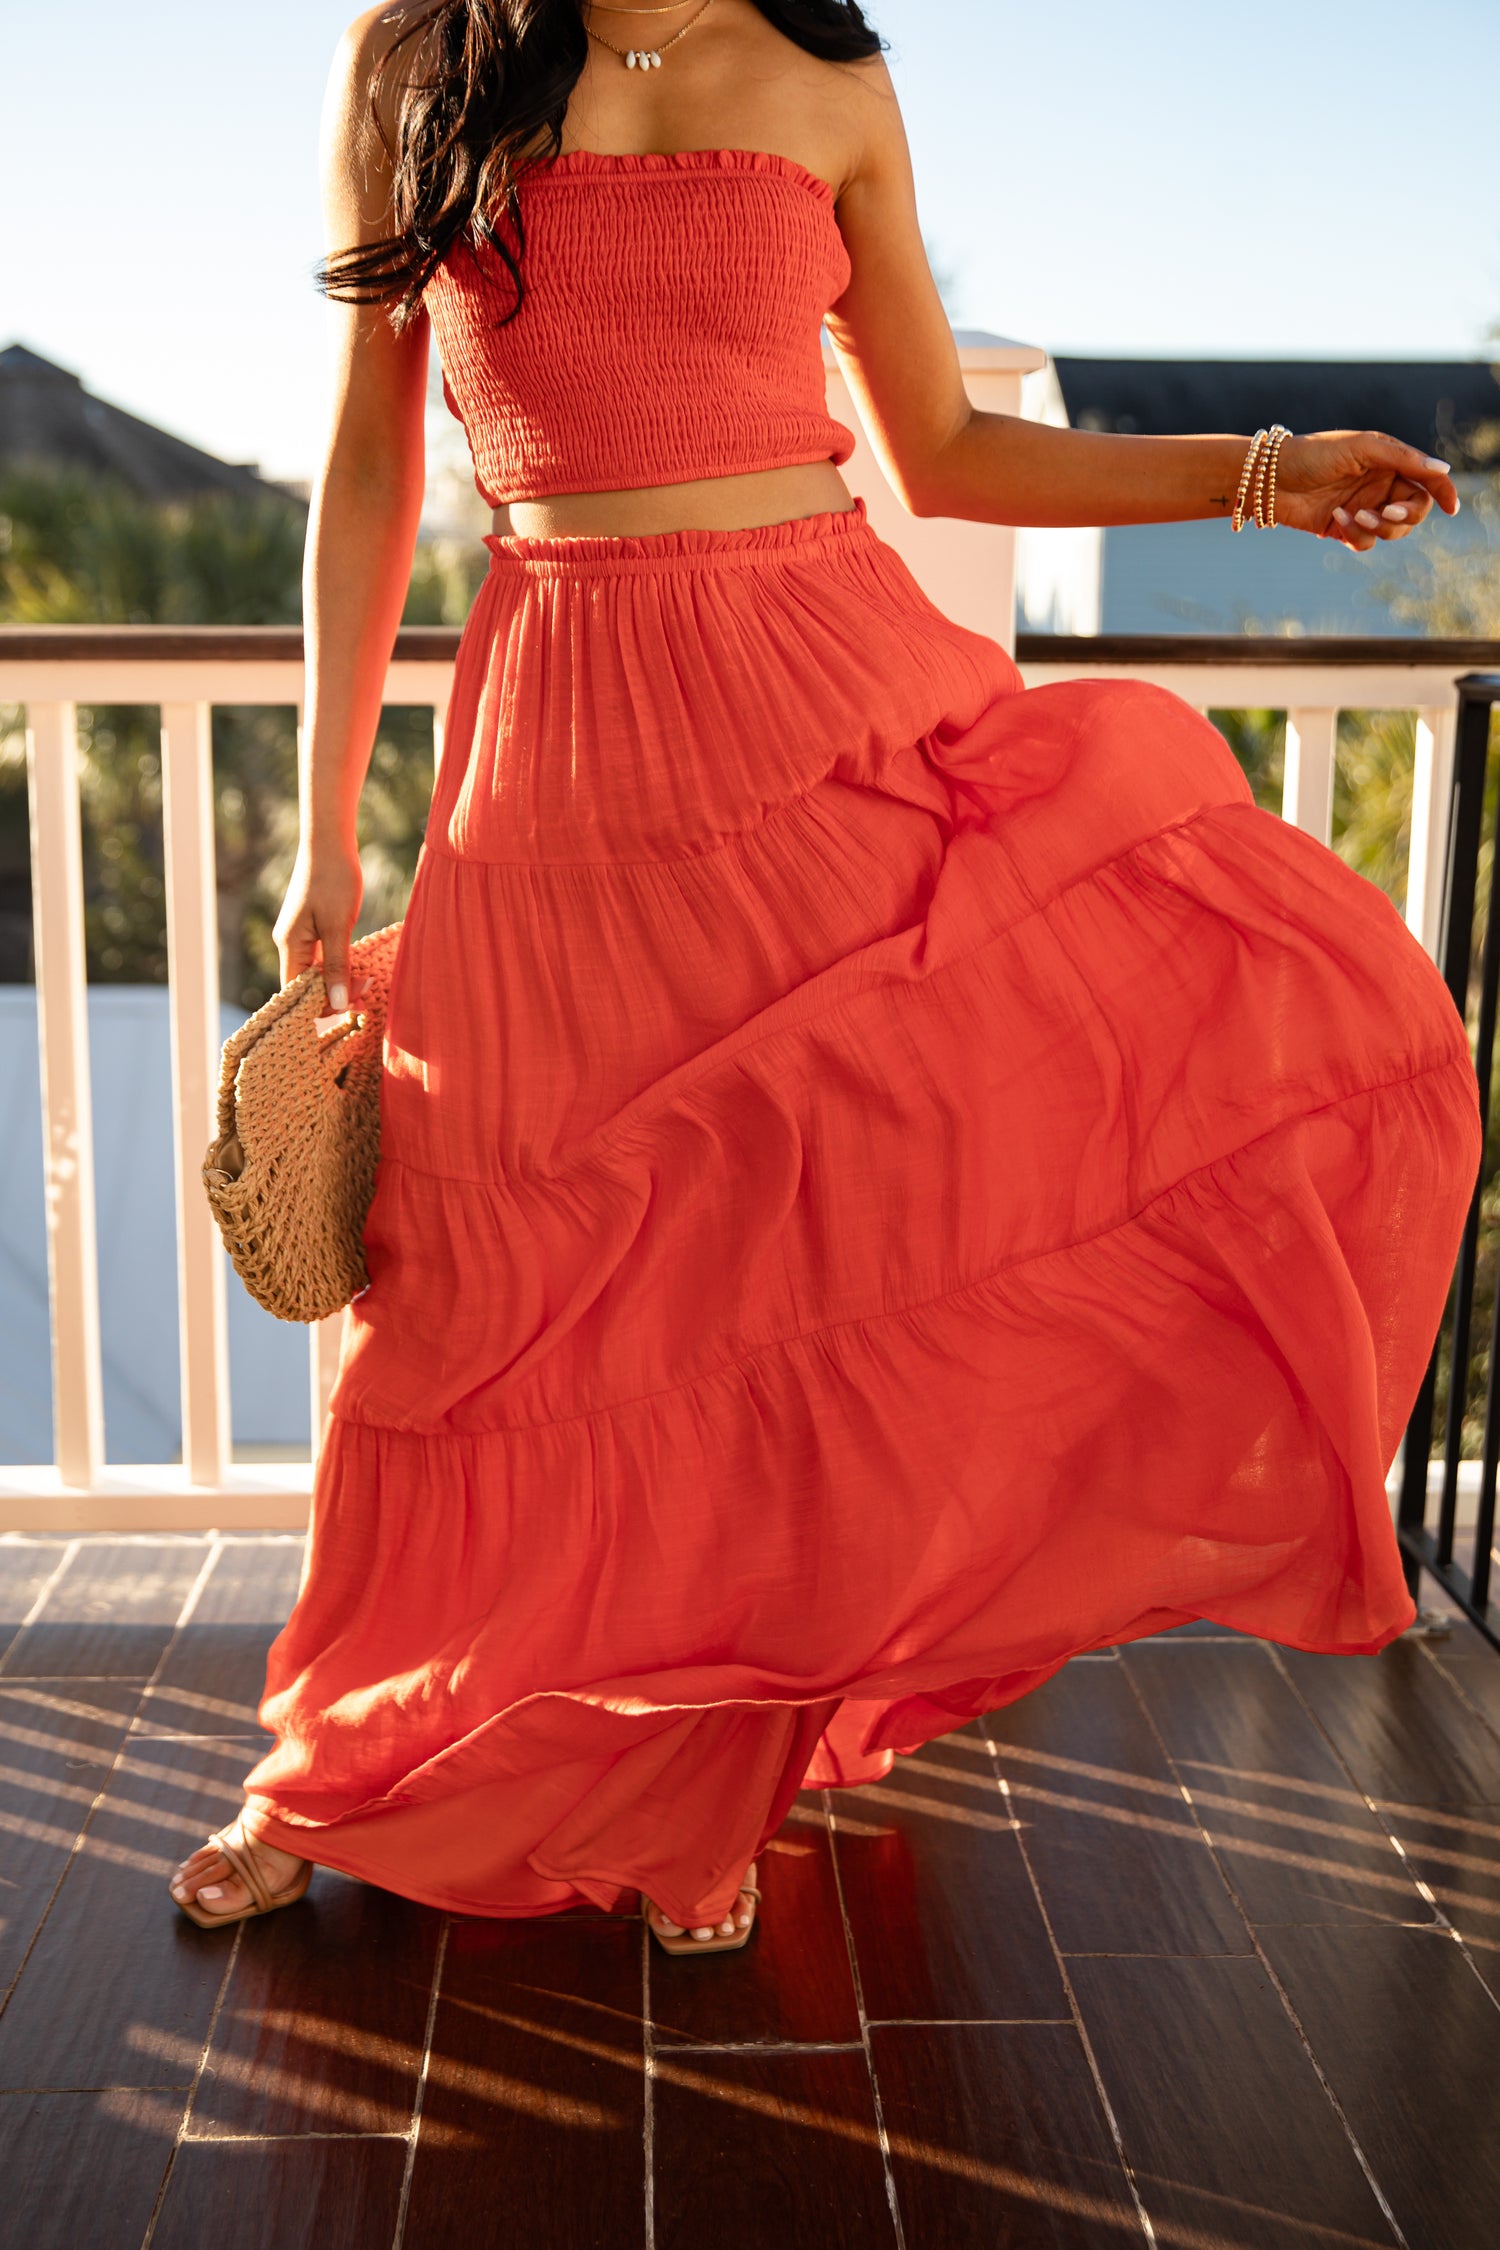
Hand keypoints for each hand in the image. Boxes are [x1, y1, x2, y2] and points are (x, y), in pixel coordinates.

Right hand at [272, 840, 363, 1011]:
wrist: (330, 843)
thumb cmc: (333, 880)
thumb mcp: (338, 926)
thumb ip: (337, 967)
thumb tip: (336, 1004)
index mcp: (289, 946)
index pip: (296, 992)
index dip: (320, 1007)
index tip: (351, 1009)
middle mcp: (289, 944)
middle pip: (306, 985)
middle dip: (333, 996)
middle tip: (366, 998)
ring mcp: (298, 936)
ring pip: (316, 972)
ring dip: (339, 982)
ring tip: (366, 987)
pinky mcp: (310, 928)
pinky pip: (321, 958)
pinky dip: (338, 967)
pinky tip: (357, 971)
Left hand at [1272, 430, 1459, 551]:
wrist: (1269, 479)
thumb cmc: (1313, 454)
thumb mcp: (1362, 448)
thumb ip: (1403, 459)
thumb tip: (1443, 471)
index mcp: (1389, 462)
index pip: (1426, 480)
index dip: (1443, 492)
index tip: (1451, 508)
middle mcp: (1379, 486)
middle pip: (1413, 511)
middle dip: (1405, 516)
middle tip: (1388, 512)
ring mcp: (1363, 509)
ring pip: (1391, 532)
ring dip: (1378, 527)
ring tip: (1354, 515)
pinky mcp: (1343, 529)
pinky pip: (1365, 542)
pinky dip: (1356, 534)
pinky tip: (1336, 519)